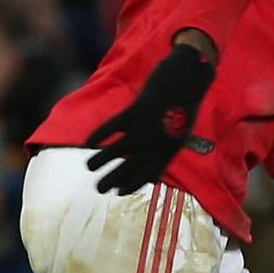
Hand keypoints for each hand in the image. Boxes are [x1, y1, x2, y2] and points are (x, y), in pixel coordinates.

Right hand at [85, 42, 215, 194]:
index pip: (148, 175)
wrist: (185, 79)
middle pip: (129, 167)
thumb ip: (165, 154)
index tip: (119, 192)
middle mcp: (156, 143)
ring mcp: (145, 128)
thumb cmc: (183, 107)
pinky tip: (88, 143)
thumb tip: (153, 177)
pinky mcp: (134, 112)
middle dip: (112, 180)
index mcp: (169, 151)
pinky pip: (112, 127)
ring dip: (100, 160)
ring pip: (117, 150)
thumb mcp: (180, 135)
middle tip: (99, 189)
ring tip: (89, 167)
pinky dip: (98, 135)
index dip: (132, 185)